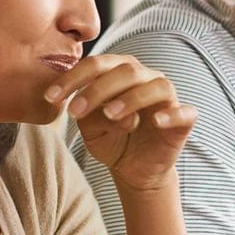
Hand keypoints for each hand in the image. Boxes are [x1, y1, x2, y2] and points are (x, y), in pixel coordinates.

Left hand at [50, 55, 198, 191]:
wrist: (134, 169)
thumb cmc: (112, 139)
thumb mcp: (90, 127)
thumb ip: (89, 112)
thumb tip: (99, 108)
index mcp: (120, 72)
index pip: (97, 64)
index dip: (73, 78)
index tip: (50, 97)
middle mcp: (146, 78)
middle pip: (126, 70)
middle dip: (97, 89)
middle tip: (76, 111)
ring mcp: (167, 97)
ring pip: (155, 85)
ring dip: (131, 98)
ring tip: (111, 115)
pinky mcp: (184, 119)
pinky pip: (184, 112)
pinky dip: (171, 114)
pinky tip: (155, 122)